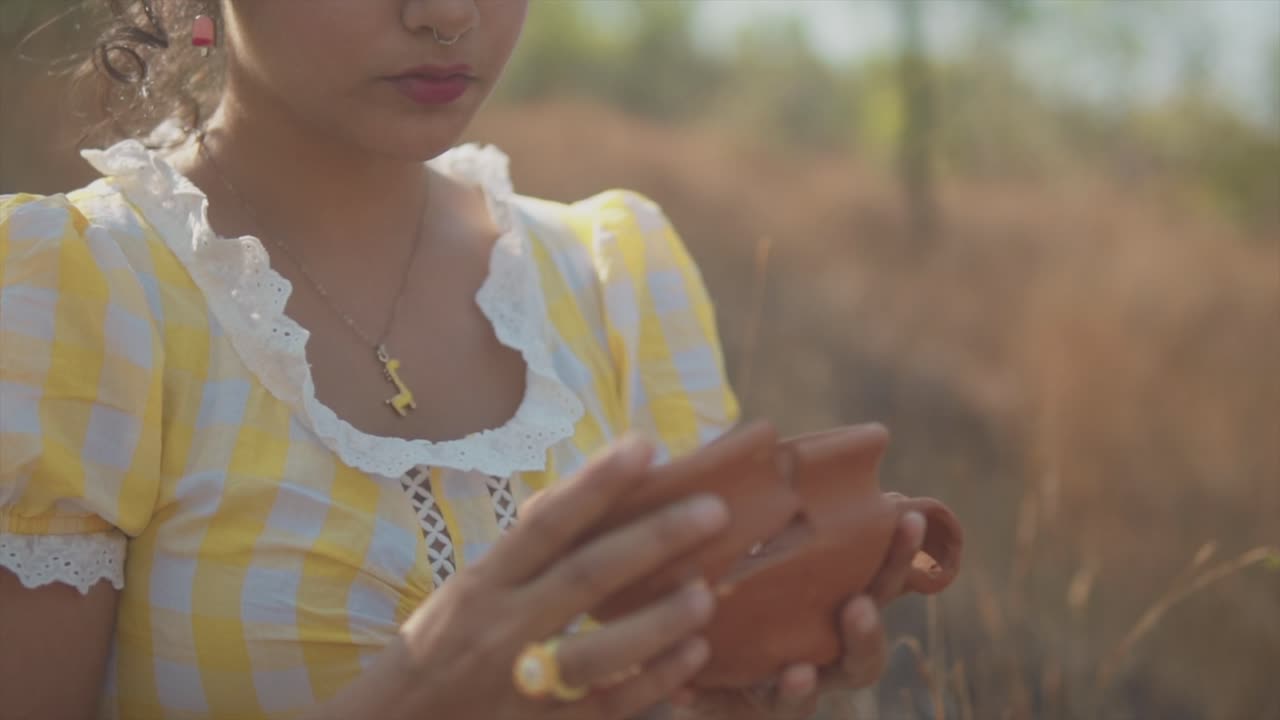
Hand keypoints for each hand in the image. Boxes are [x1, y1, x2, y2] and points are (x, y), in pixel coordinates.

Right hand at [316, 436, 728, 719]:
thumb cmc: (434, 654)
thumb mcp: (465, 595)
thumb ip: (522, 558)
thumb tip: (586, 498)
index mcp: (480, 585)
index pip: (546, 523)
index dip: (597, 484)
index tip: (645, 448)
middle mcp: (499, 628)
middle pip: (585, 577)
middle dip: (653, 541)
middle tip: (712, 511)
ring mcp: (519, 683)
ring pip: (599, 651)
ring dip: (658, 621)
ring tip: (704, 594)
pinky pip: (607, 706)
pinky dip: (652, 681)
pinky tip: (691, 656)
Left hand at [673, 511, 926, 719]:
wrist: (678, 630)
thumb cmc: (735, 566)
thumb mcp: (748, 530)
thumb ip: (762, 501)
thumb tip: (765, 436)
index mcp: (834, 605)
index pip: (880, 583)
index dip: (899, 551)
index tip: (907, 513)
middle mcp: (820, 653)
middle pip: (863, 657)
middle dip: (867, 634)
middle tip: (857, 607)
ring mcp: (781, 688)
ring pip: (803, 699)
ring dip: (802, 687)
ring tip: (797, 673)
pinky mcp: (734, 706)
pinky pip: (725, 711)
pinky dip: (707, 701)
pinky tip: (684, 689)